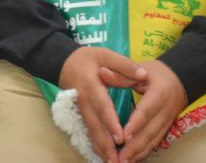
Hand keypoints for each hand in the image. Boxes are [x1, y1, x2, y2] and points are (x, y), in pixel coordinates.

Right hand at [59, 47, 147, 162]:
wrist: (62, 62)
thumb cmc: (87, 58)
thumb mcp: (105, 54)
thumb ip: (124, 64)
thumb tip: (143, 74)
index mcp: (91, 85)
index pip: (102, 106)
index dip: (111, 122)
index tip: (121, 137)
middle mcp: (84, 100)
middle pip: (95, 125)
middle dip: (106, 144)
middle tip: (116, 160)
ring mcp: (80, 109)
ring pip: (90, 131)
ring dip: (101, 148)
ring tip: (111, 162)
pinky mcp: (80, 113)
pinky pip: (88, 131)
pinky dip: (96, 144)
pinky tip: (103, 155)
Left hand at [111, 61, 185, 162]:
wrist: (179, 78)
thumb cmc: (154, 73)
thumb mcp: (138, 69)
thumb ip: (121, 75)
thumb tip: (101, 72)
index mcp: (160, 94)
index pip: (147, 111)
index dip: (136, 124)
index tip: (124, 136)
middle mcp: (166, 110)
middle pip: (151, 131)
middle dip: (135, 146)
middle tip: (121, 157)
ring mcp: (168, 120)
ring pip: (154, 139)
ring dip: (139, 152)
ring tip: (124, 162)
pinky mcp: (166, 127)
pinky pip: (156, 141)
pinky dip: (145, 151)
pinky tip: (134, 159)